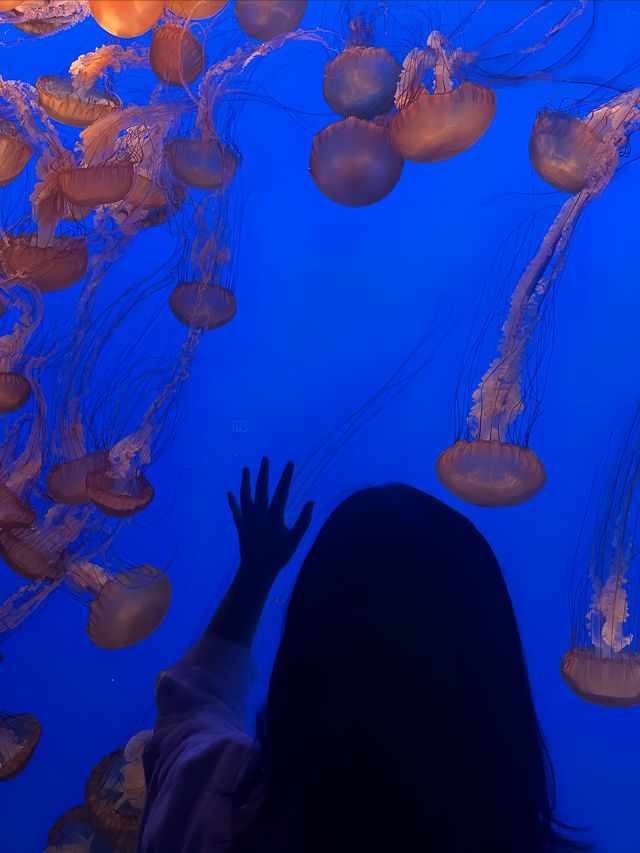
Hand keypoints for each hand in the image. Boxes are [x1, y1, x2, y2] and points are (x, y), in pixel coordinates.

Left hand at [227, 458, 313, 583]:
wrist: (257, 570)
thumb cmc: (279, 556)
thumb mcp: (295, 539)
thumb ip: (304, 520)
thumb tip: (312, 502)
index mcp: (274, 517)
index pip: (281, 491)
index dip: (286, 476)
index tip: (289, 462)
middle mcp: (259, 515)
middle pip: (261, 488)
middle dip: (263, 472)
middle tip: (265, 458)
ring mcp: (247, 519)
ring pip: (245, 496)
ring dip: (245, 481)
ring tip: (245, 469)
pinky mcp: (240, 526)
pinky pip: (235, 510)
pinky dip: (232, 501)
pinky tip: (229, 492)